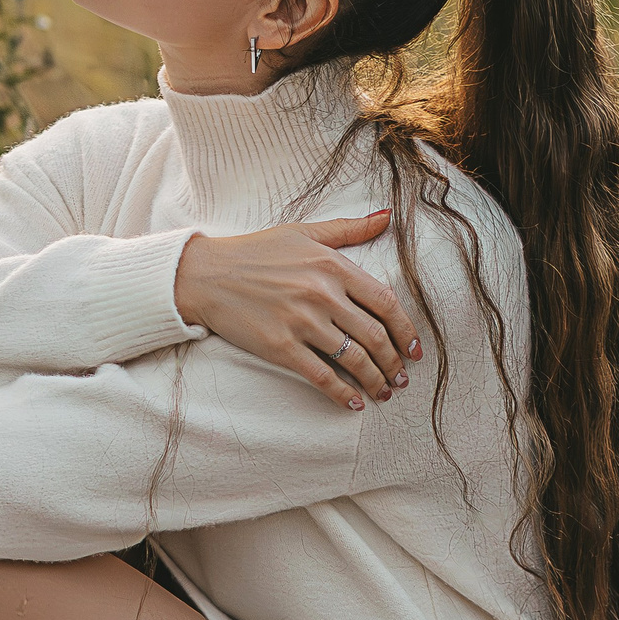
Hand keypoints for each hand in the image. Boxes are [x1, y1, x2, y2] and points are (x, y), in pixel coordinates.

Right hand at [173, 212, 421, 410]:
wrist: (204, 275)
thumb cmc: (254, 251)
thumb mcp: (303, 232)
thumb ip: (348, 229)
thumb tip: (387, 216)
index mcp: (332, 266)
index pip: (386, 303)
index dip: (406, 330)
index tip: (414, 349)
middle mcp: (322, 294)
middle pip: (375, 336)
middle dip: (394, 362)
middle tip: (401, 378)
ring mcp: (301, 322)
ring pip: (354, 359)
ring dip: (376, 380)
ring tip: (384, 391)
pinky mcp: (280, 347)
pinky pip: (322, 376)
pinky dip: (342, 394)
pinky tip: (354, 404)